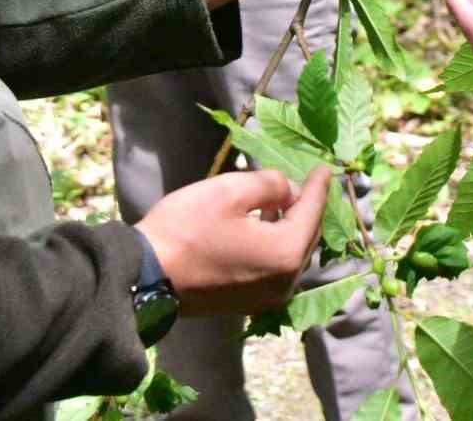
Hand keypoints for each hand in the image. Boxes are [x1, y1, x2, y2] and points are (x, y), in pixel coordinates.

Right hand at [136, 167, 331, 316]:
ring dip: (291, 228)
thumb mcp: (230, 191)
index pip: (312, 212)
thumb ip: (269, 185)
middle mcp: (285, 282)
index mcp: (285, 253)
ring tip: (283, 203)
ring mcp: (266, 298)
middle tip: (305, 184)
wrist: (146, 276)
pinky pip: (276, 270)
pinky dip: (277, 247)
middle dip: (307, 209)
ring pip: (291, 255)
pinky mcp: (248, 304)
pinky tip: (264, 229)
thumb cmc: (187, 228)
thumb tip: (287, 191)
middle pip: (306, 237)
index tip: (326, 168)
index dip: (318, 187)